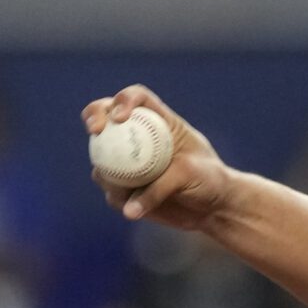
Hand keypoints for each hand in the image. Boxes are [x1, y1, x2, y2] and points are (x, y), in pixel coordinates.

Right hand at [83, 86, 235, 232]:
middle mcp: (140, 135)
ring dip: (104, 168)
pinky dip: (117, 196)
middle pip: (106, 114)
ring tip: (124, 190)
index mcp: (161, 121)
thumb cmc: (209, 181)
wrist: (213, 207)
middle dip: (94, 115)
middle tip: (95, 130)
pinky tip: (132, 208)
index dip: (124, 100)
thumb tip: (127, 208)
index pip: (137, 98)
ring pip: (101, 155)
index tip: (120, 117)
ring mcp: (129, 160)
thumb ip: (161, 184)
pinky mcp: (125, 186)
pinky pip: (110, 189)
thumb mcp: (190, 174)